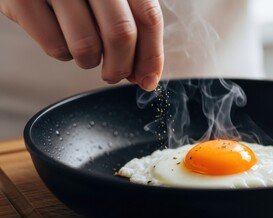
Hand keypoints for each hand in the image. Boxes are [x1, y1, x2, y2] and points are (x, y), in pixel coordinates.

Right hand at [0, 0, 163, 90]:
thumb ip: (132, 26)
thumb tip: (145, 75)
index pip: (148, 17)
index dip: (151, 56)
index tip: (148, 79)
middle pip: (121, 33)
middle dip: (121, 66)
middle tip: (114, 74)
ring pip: (87, 45)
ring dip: (90, 61)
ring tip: (85, 50)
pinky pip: (55, 47)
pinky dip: (63, 54)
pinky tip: (62, 38)